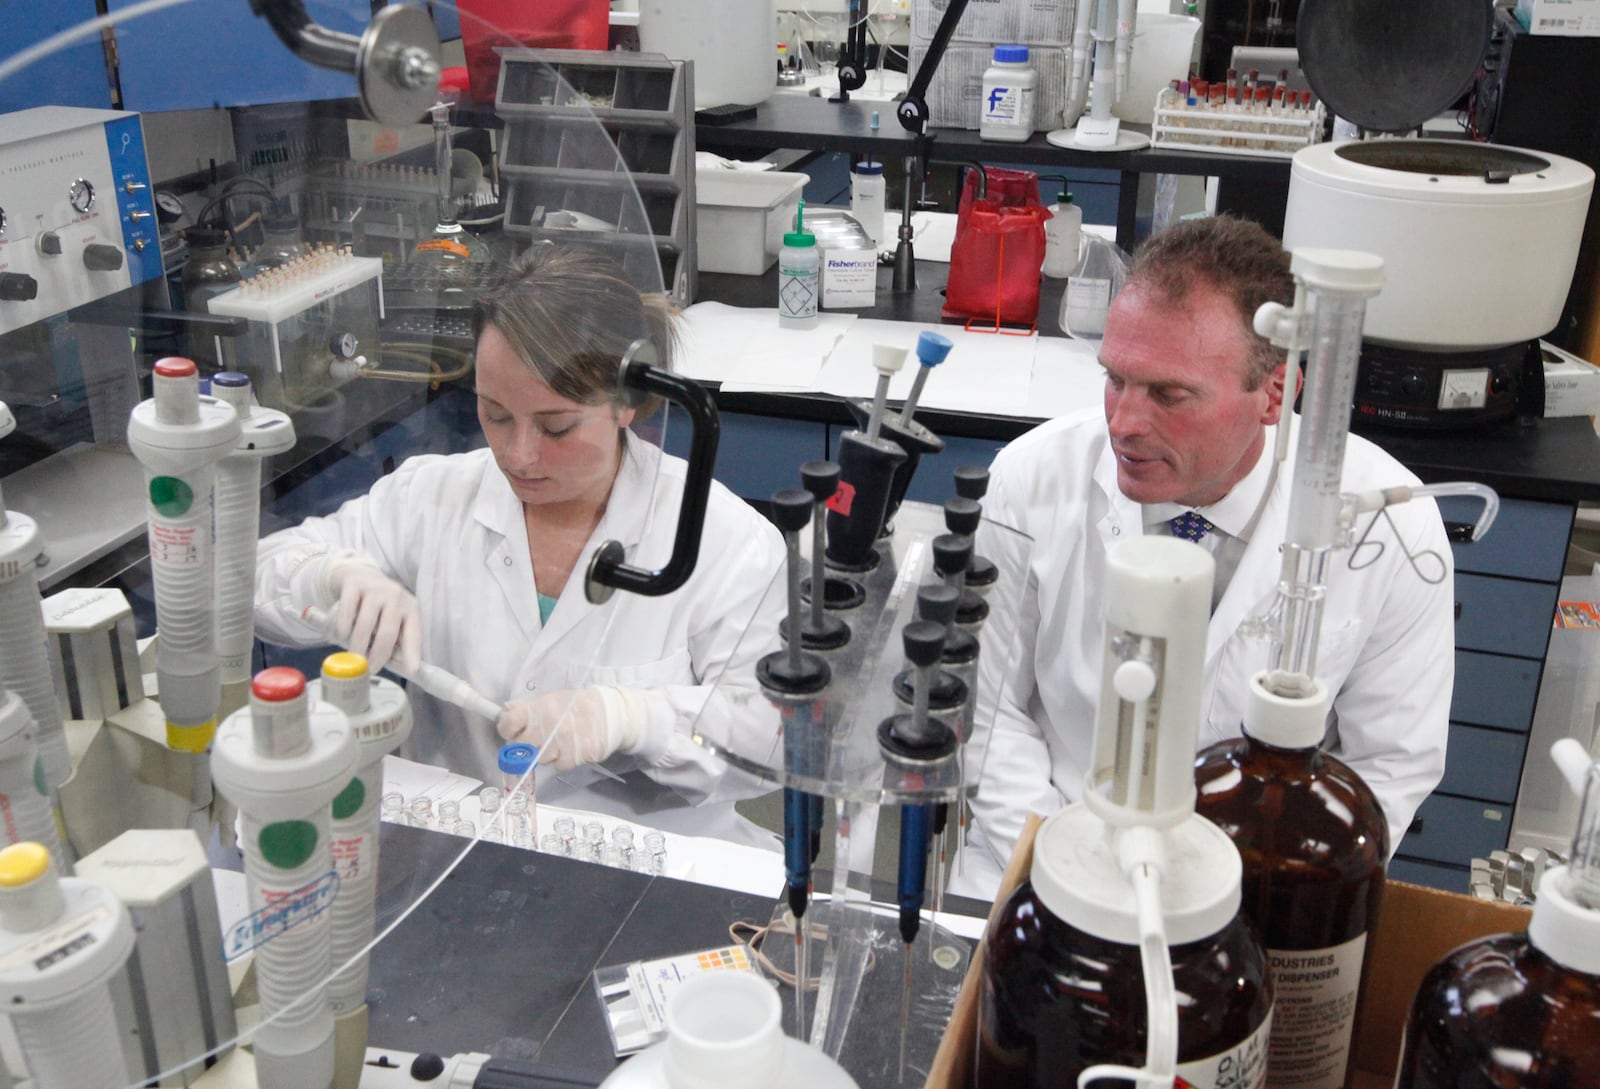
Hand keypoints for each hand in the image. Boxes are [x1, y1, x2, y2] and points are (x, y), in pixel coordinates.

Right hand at [320, 556, 420, 674]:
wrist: (358, 573)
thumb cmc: (377, 605)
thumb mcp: (391, 618)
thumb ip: (393, 638)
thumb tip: (394, 667)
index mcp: (410, 608)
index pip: (413, 634)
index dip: (412, 654)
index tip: (411, 671)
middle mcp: (396, 596)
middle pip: (388, 632)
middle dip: (378, 655)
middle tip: (369, 669)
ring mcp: (376, 588)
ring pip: (367, 624)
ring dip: (359, 645)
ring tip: (354, 658)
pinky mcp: (354, 584)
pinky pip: (348, 610)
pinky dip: (343, 627)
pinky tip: (340, 636)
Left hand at [497, 687, 645, 771]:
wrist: (611, 712)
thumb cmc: (579, 704)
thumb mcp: (552, 699)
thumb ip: (527, 706)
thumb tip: (506, 710)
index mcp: (539, 709)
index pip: (508, 724)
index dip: (507, 729)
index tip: (511, 731)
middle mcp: (548, 726)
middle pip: (521, 747)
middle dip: (526, 745)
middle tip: (535, 739)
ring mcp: (562, 742)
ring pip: (540, 759)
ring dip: (546, 753)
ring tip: (558, 741)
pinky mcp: (576, 756)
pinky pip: (559, 765)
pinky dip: (563, 760)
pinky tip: (570, 748)